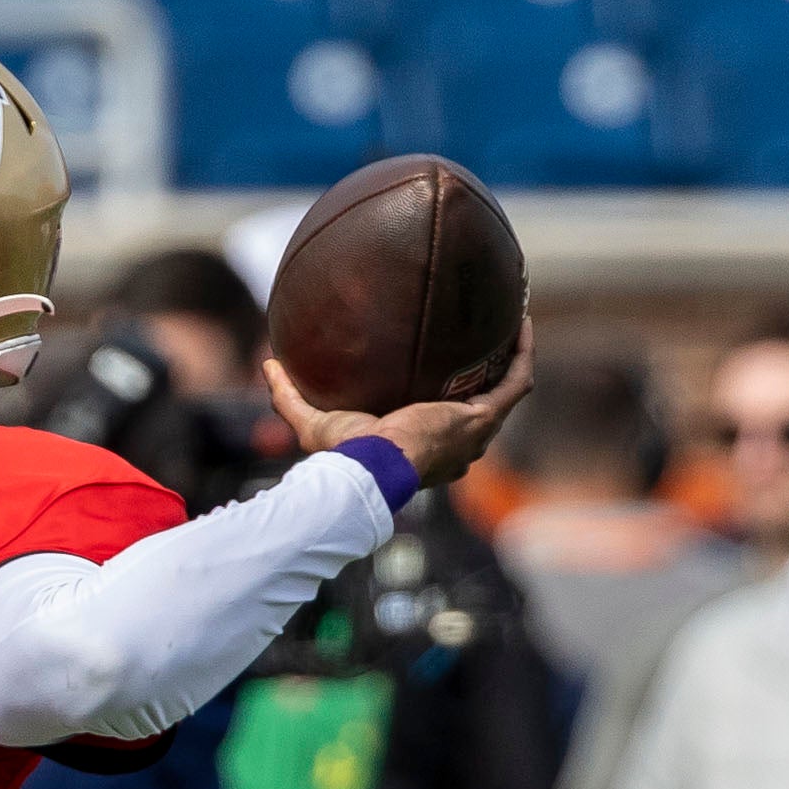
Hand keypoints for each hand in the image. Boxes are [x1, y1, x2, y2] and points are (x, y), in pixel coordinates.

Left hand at [269, 318, 534, 489]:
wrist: (373, 467)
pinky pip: (516, 381)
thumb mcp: (313, 423)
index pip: (440, 434)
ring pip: (504, 395)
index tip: (437, 385)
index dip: (444, 411)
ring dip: (510, 362)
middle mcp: (456, 448)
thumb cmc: (346, 457)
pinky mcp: (483, 418)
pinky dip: (521, 353)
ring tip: (509, 327)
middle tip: (477, 351)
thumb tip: (267, 364)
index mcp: (422, 454)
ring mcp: (474, 433)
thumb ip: (289, 396)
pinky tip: (520, 322)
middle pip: (478, 414)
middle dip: (482, 386)